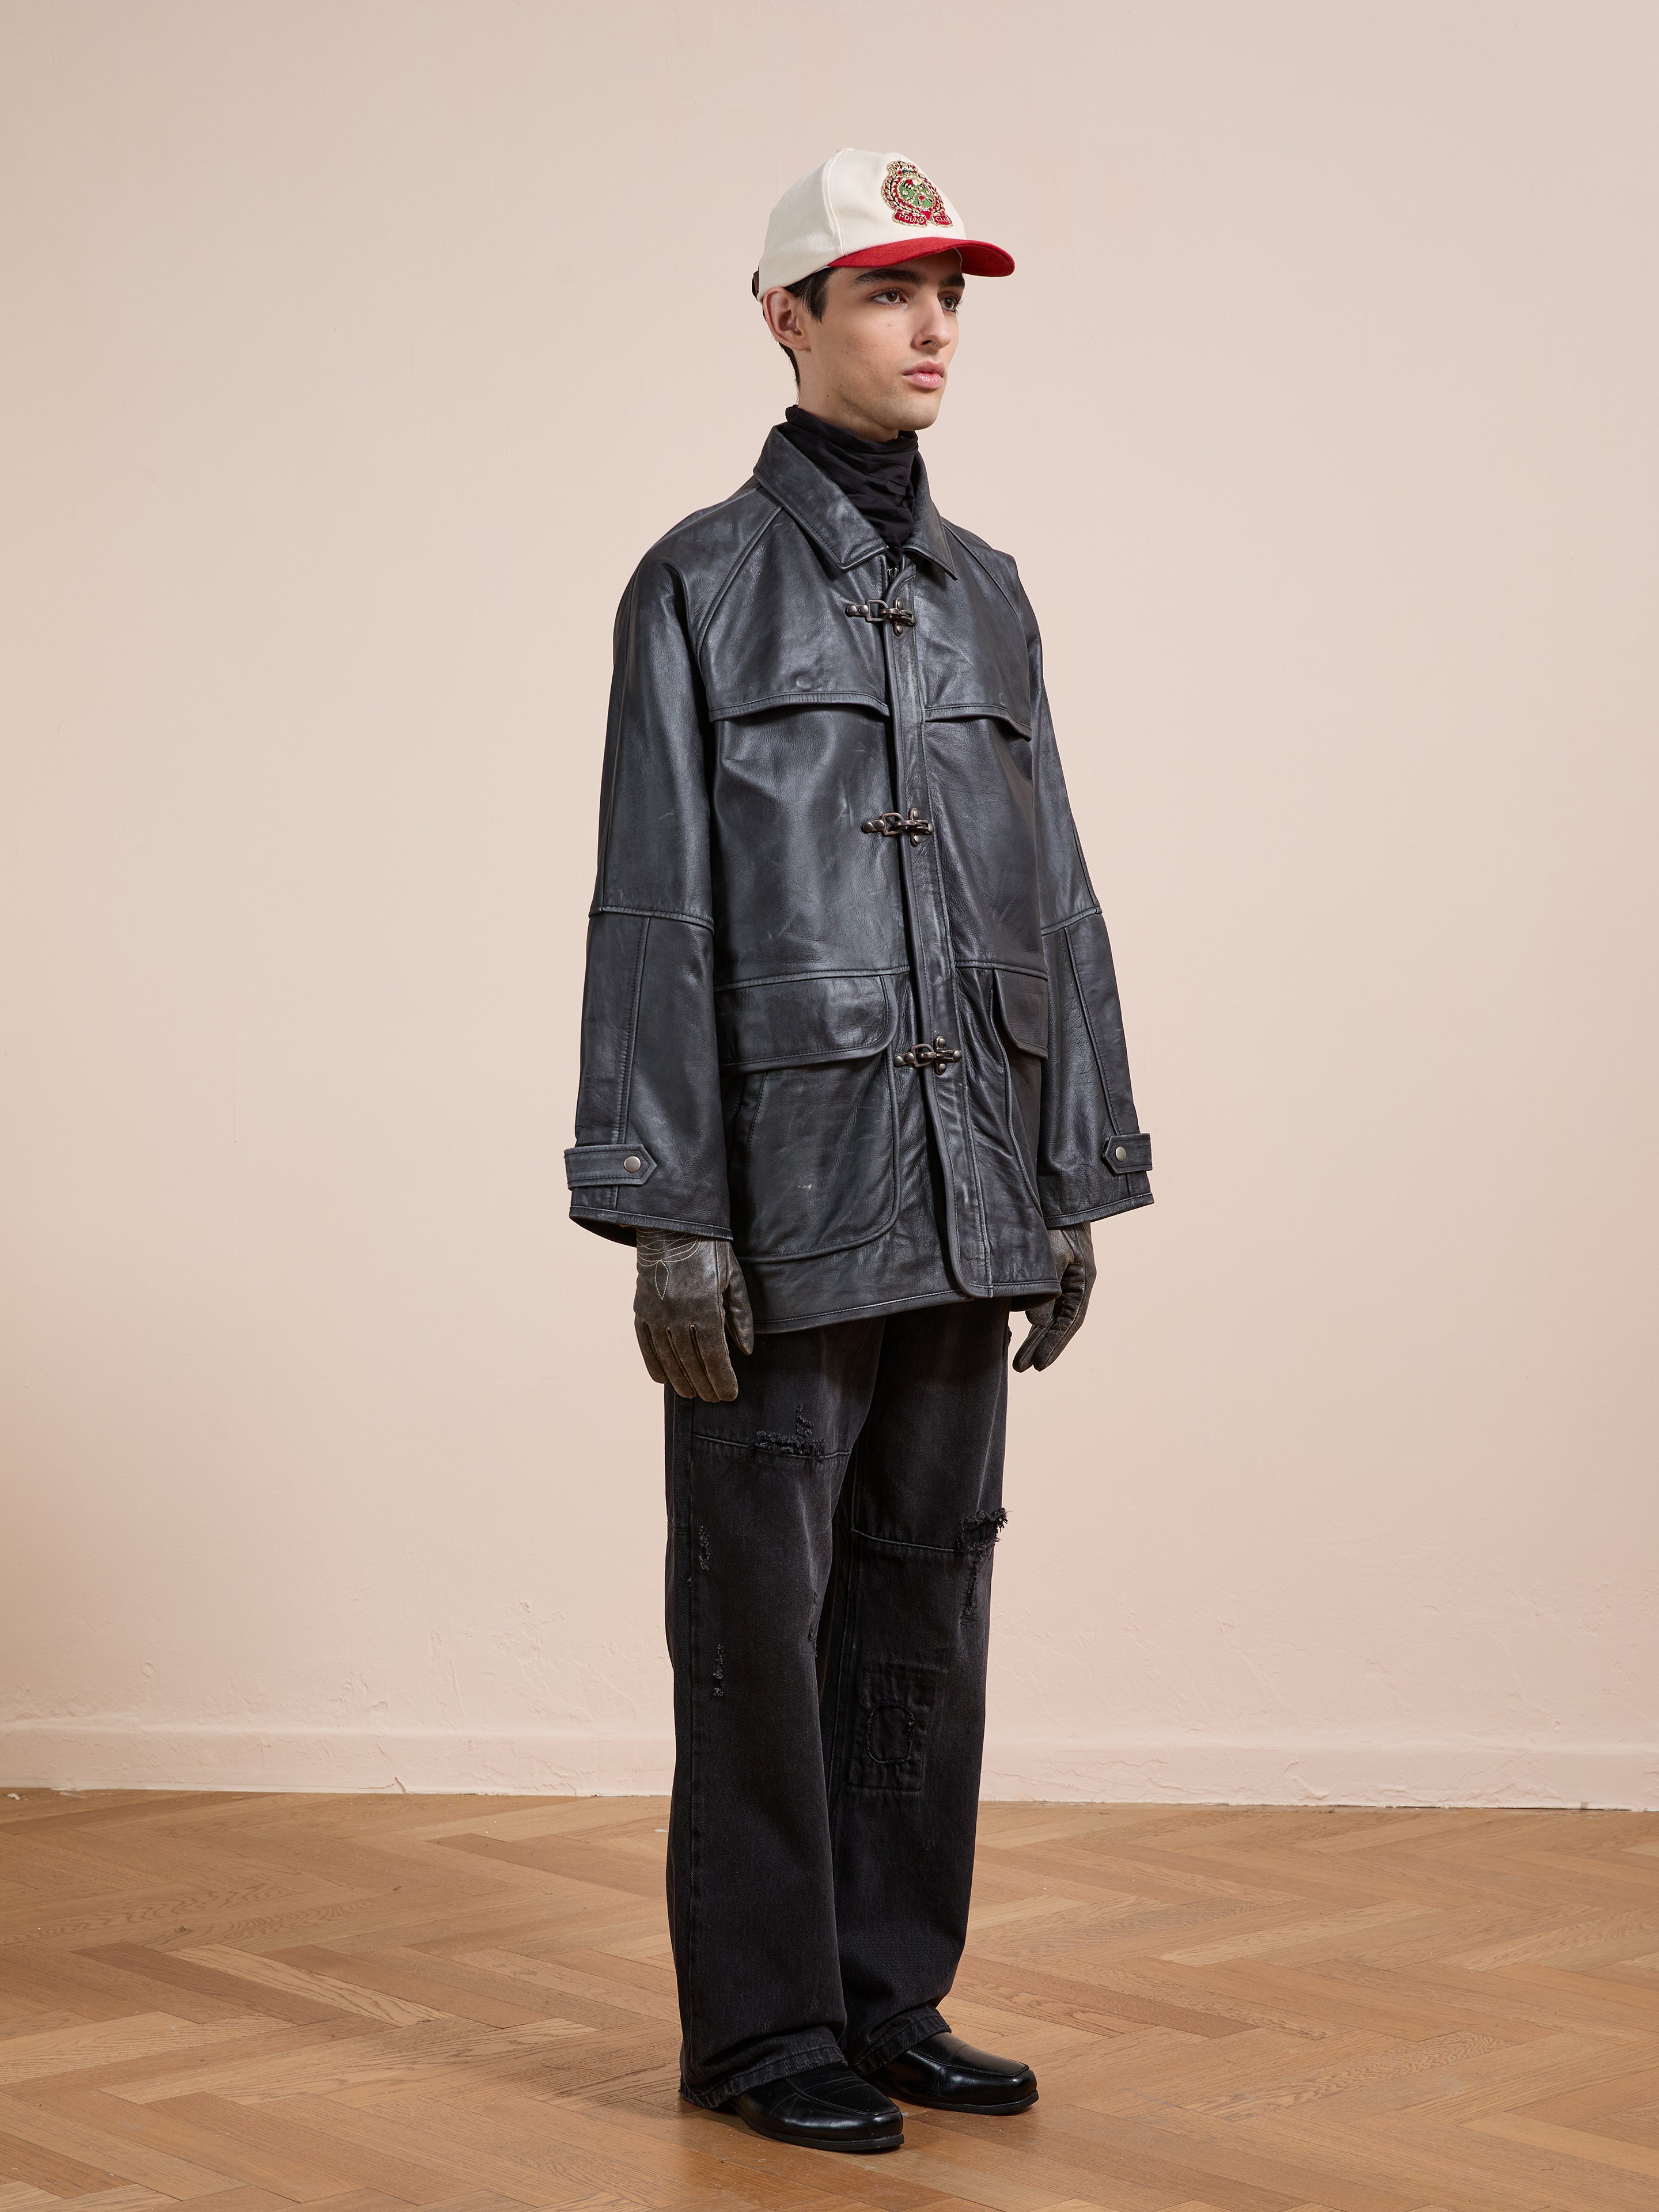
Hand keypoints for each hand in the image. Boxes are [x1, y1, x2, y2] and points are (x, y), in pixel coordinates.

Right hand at [634, 1231, 754, 1401]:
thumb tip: (745, 1350)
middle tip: (713, 1399)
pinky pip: (646, 1343)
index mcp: (705, 1305)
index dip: (722, 1378)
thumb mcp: (733, 1278)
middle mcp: (678, 1312)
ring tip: (691, 1394)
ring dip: (680, 1379)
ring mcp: (657, 1311)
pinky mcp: (642, 1307)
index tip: (729, 1395)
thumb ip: (740, 1315)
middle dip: (704, 1383)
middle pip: (691, 1360)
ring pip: (668, 1356)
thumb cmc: (710, 1249)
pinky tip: (663, 1379)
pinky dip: (654, 1363)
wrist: (672, 1224)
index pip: (714, 1353)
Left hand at [1013, 1222, 1094, 1372]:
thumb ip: (1044, 1292)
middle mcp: (1072, 1283)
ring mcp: (1059, 1276)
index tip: (1038, 1366)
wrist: (1053, 1192)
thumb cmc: (1056, 1221)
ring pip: (1045, 1314)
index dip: (1054, 1345)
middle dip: (1039, 1346)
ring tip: (1014, 1358)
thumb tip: (1036, 1324)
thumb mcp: (1052, 1256)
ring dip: (1031, 1335)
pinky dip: (1024, 1314)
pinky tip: (1009, 1326)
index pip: (1069, 1322)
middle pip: (1056, 1323)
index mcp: (1082, 1281)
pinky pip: (1035, 1299)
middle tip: (1020, 1368)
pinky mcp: (1044, 1270)